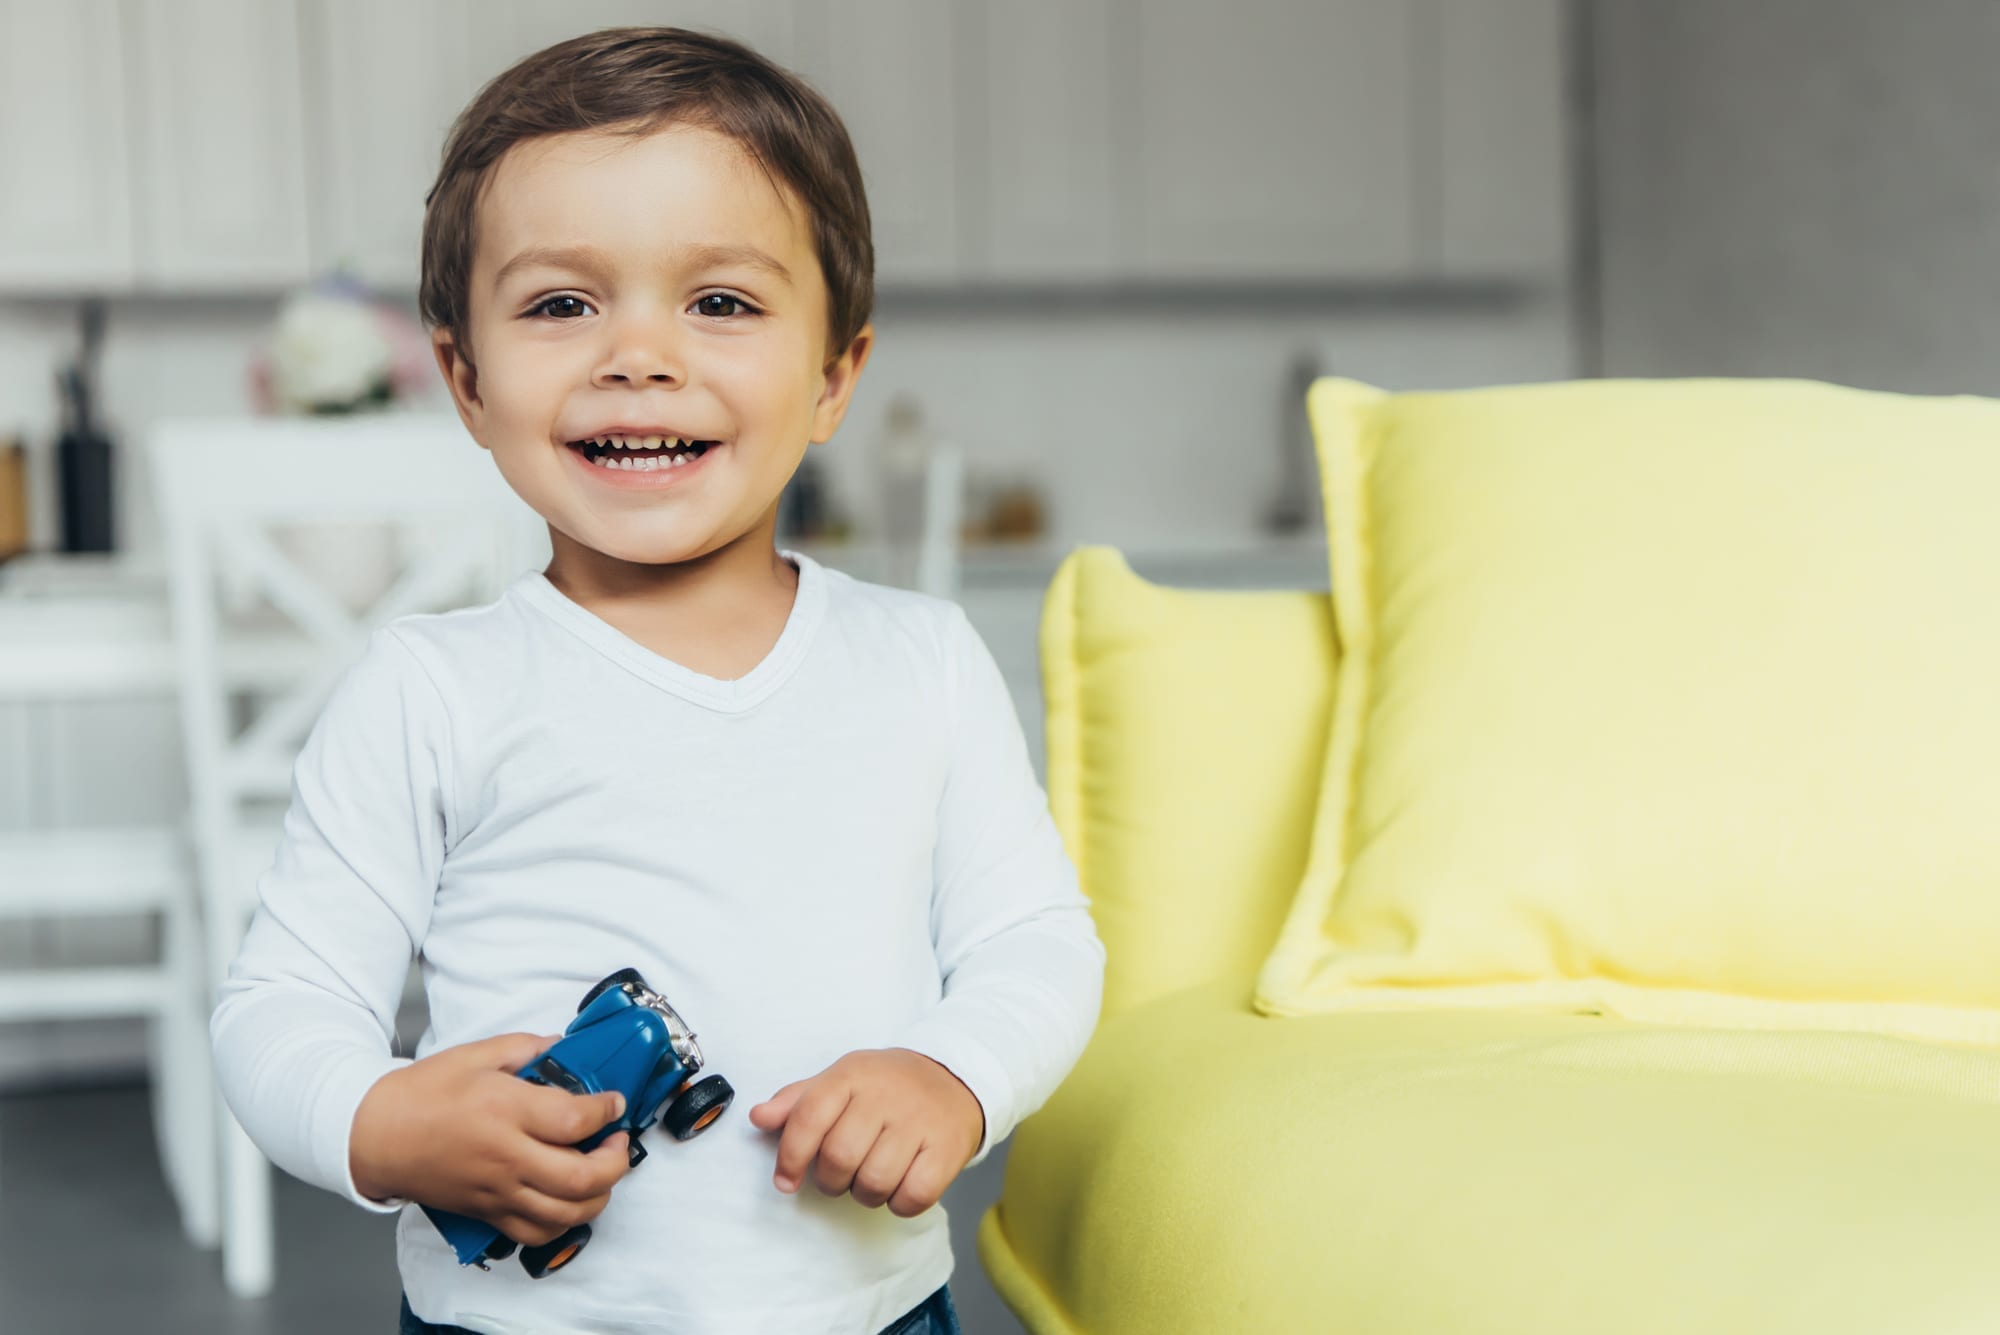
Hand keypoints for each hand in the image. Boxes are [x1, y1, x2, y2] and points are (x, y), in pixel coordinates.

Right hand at [350, 1031, 632, 1247]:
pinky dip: (564, 1222)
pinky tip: (570, 1200)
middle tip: (618, 1142)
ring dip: (598, 1196)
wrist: (375, 1135)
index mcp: (505, 1111)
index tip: (614, 1102)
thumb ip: (527, 1048)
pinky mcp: (487, 1212)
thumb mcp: (476, 1054)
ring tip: (601, 1172)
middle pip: (582, 1178)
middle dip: (616, 1161)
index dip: (607, 1111)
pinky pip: (536, 1232)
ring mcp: (497, 1191)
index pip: (575, 1120)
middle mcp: (506, 1157)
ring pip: (566, 1213)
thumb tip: (563, 1049)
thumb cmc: (421, 1094)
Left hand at [747, 1048, 983, 1217]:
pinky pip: (913, 1197)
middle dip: (831, 1180)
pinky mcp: (947, 1149)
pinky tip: (901, 1184)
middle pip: (838, 1159)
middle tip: (841, 1174)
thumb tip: (758, 1117)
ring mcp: (919, 1122)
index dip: (789, 1158)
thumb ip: (797, 1101)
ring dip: (865, 1193)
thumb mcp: (841, 1079)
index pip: (808, 1119)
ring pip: (874, 1183)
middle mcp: (886, 1095)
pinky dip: (900, 1203)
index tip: (785, 1181)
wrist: (954, 1078)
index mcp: (852, 1075)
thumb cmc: (887, 1086)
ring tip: (872, 1176)